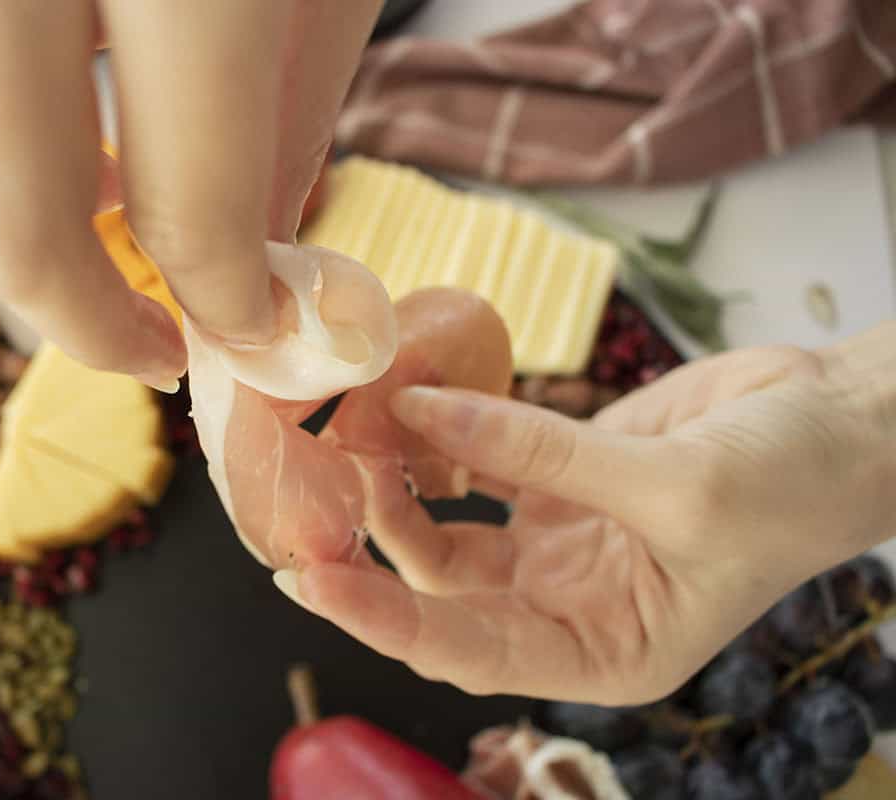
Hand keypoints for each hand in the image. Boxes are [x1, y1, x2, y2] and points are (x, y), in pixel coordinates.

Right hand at [0, 0, 380, 383]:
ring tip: (105, 218)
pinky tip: (57, 125)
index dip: (228, 300)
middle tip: (152, 344)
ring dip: (5, 224)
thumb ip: (285, 126)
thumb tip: (247, 278)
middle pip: (4, 211)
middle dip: (84, 316)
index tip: (253, 330)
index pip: (189, 203)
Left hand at [273, 324, 895, 702]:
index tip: (311, 576)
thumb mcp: (673, 488)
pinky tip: (401, 403)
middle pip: (434, 593)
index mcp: (598, 651)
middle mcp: (562, 608)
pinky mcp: (551, 481)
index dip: (383, 618)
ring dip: (392, 483)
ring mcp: (552, 542)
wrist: (838, 422)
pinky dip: (434, 438)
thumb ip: (540, 455)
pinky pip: (472, 466)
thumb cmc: (789, 488)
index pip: (465, 652)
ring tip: (353, 425)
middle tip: (304, 490)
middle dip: (366, 547)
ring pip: (440, 530)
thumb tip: (421, 410)